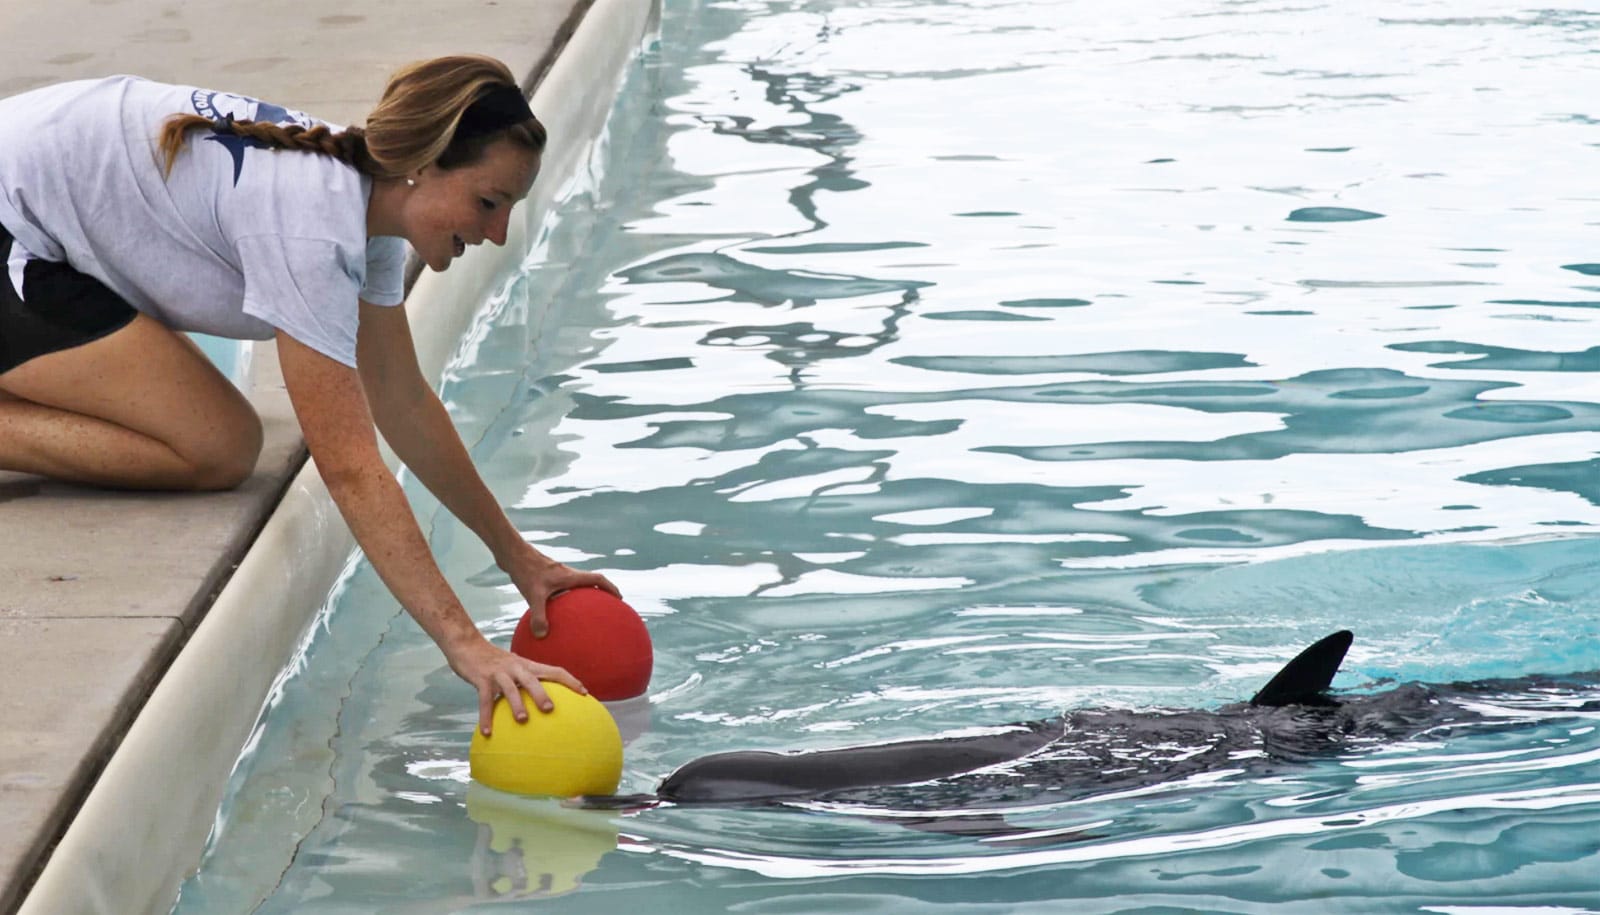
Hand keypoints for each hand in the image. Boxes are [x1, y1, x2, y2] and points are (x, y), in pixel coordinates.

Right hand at [445, 634, 587, 735]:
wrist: (466, 644)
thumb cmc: (494, 661)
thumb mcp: (514, 666)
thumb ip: (527, 679)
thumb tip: (544, 701)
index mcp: (527, 665)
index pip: (554, 670)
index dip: (570, 681)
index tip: (585, 693)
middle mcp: (515, 667)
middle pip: (532, 679)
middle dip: (542, 694)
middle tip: (551, 710)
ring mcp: (498, 672)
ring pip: (510, 688)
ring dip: (516, 704)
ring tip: (523, 720)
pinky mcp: (481, 678)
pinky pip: (485, 699)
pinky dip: (486, 717)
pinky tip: (488, 732)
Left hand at [506, 550, 620, 638]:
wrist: (511, 553)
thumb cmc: (525, 570)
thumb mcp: (533, 595)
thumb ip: (539, 616)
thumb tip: (542, 636)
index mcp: (571, 576)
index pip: (598, 580)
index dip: (611, 589)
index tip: (620, 599)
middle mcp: (566, 574)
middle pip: (591, 582)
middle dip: (601, 593)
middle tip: (607, 608)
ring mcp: (556, 574)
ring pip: (576, 586)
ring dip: (583, 596)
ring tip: (582, 615)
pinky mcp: (545, 576)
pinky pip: (560, 590)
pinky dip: (563, 600)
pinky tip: (552, 614)